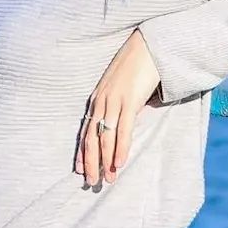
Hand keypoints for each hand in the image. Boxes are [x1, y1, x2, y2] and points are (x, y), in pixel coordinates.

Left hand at [78, 29, 160, 186]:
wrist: (148, 45)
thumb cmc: (137, 65)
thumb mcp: (121, 86)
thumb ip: (118, 104)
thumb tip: (122, 122)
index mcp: (97, 98)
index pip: (85, 130)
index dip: (82, 151)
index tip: (79, 169)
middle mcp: (101, 101)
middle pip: (91, 138)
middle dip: (91, 162)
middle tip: (91, 182)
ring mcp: (114, 101)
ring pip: (105, 137)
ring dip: (106, 161)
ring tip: (108, 179)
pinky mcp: (130, 100)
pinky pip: (123, 130)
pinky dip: (120, 148)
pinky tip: (119, 163)